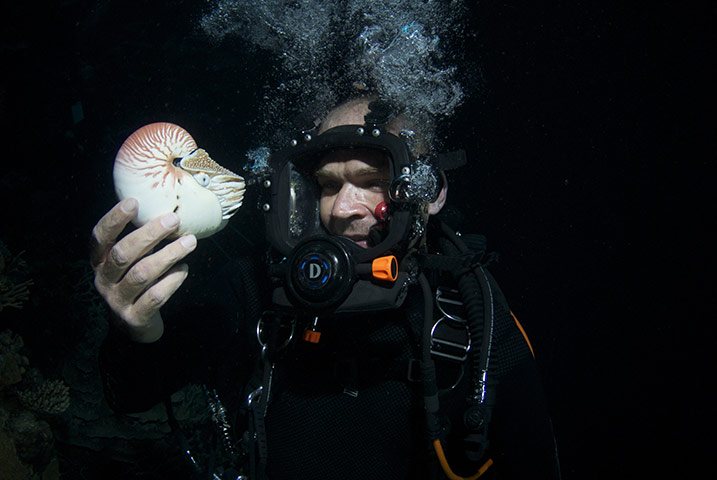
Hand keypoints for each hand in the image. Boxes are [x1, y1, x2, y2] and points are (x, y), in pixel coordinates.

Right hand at [90, 198, 196, 342]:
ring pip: (142, 274)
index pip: (100, 237)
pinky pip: (155, 296)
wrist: (133, 327)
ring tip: (190, 242)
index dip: (114, 219)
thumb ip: (141, 242)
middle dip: (149, 234)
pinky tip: (184, 268)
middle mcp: (103, 280)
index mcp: (100, 262)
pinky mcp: (135, 317)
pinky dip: (172, 280)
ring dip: (168, 255)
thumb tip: (167, 211)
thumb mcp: (132, 262)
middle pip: (123, 253)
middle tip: (173, 220)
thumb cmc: (136, 283)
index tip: (134, 202)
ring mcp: (117, 301)